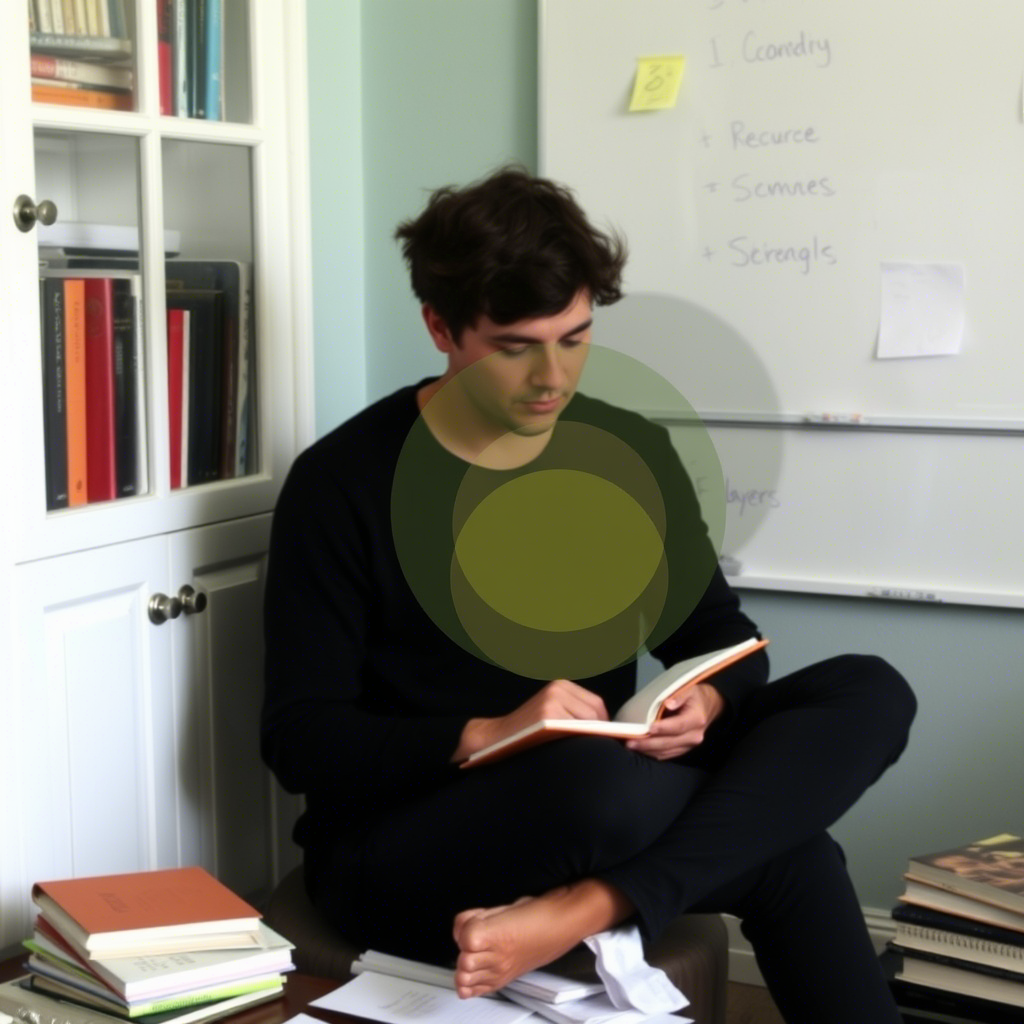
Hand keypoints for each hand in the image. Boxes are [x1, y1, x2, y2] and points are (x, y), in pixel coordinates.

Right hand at [452, 679, 608, 761]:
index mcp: (561, 685)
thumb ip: (575, 713)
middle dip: (599, 732)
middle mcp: (558, 688)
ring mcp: (552, 700)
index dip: (604, 724)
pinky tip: (572, 750)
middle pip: (596, 713)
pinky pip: (575, 730)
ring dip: (590, 738)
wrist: (497, 736)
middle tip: (594, 748)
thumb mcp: (552, 712)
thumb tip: (608, 729)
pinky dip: (579, 740)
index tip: (604, 739)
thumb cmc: (528, 730)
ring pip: (589, 722)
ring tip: (582, 750)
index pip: (597, 704)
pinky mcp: (548, 715)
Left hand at [625, 683, 724, 760]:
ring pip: (666, 751)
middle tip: (631, 742)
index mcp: (696, 719)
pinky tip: (641, 750)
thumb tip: (668, 703)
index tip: (648, 728)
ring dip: (648, 750)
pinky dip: (653, 753)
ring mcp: (689, 745)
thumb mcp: (690, 690)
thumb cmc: (696, 697)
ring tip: (631, 746)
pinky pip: (667, 755)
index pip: (678, 726)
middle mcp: (694, 735)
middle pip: (669, 742)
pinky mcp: (684, 749)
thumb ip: (679, 696)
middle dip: (649, 743)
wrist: (709, 707)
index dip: (663, 728)